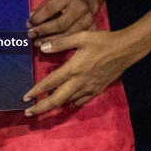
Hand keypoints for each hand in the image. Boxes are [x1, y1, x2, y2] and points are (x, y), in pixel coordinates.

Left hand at [23, 29, 139, 117]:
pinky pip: (81, 102)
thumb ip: (61, 43)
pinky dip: (71, 103)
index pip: (50, 83)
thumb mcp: (81, 37)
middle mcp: (79, 82)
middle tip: (28, 113)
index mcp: (73, 69)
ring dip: (56, 105)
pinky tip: (67, 100)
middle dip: (41, 108)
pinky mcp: (97, 90)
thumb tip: (42, 48)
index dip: (36, 91)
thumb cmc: (102, 41)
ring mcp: (88, 89)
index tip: (25, 97)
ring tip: (45, 105)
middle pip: (56, 100)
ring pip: (68, 102)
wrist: (125, 50)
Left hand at [28, 0, 94, 40]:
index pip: (51, 8)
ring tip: (38, 44)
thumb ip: (42, 9)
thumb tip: (30, 21)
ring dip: (51, 41)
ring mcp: (87, 20)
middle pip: (60, 24)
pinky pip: (75, 40)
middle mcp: (80, 8)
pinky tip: (51, 47)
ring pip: (68, 35)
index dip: (38, 18)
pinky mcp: (92, 29)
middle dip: (44, 31)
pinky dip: (62, 45)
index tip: (29, 24)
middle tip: (31, 35)